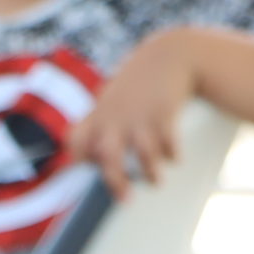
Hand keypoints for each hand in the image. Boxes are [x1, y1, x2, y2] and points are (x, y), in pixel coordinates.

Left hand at [65, 28, 201, 201]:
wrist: (170, 53)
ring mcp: (140, 116)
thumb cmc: (137, 83)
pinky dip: (173, 154)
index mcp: (99, 117)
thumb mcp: (111, 98)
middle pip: (108, 155)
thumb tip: (88, 160)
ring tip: (157, 183)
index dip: (79, 160)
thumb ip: (98, 124)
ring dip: (150, 172)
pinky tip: (176, 160)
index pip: (76, 142)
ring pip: (142, 152)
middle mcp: (115, 119)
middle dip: (115, 180)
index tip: (89, 173)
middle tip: (126, 200)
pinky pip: (168, 141)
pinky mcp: (165, 113)